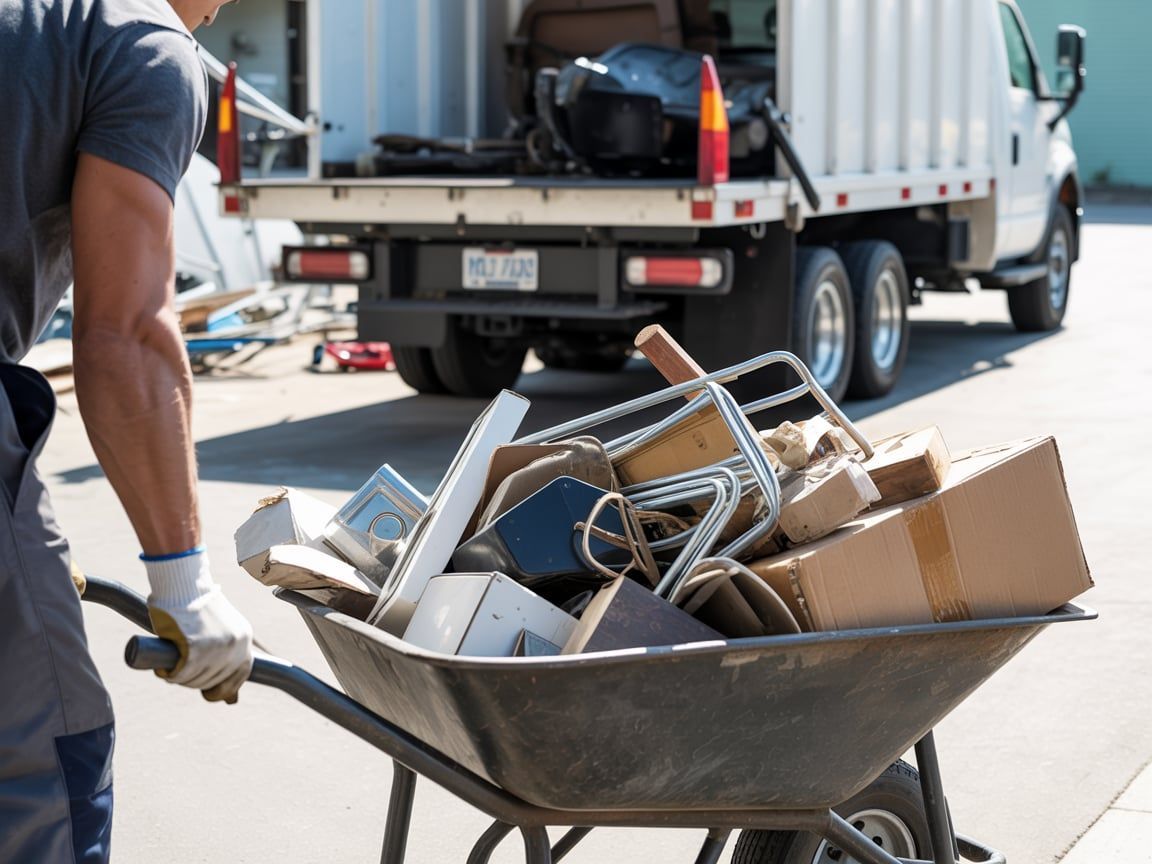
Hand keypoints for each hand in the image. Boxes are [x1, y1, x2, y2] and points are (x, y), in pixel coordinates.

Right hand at [145, 551, 253, 702]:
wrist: (183, 582)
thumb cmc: (194, 602)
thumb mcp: (219, 626)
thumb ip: (223, 652)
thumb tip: (231, 700)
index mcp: (244, 637)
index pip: (241, 674)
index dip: (225, 688)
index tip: (212, 694)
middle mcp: (236, 645)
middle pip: (214, 680)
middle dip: (195, 681)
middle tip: (180, 670)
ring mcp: (217, 648)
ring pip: (195, 680)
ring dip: (180, 677)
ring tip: (170, 663)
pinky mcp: (196, 649)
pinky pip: (181, 674)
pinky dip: (170, 674)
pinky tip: (164, 667)